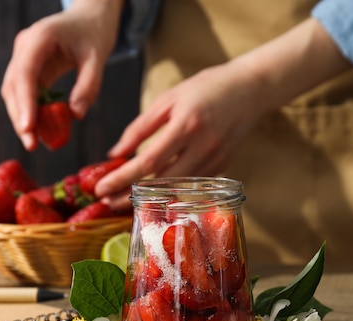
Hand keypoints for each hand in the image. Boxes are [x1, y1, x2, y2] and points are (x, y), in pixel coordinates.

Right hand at [1, 0, 123, 150]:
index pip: (25, 73)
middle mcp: (25, 47)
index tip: (27, 127)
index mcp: (39, 38)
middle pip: (13, 86)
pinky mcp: (29, 67)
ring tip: (36, 142)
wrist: (89, 17)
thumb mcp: (97, 57)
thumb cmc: (94, 34)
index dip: (24, 102)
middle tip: (31, 144)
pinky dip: (32, 111)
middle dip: (20, 116)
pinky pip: (26, 92)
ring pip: (14, 91)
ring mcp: (24, 57)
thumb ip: (88, 85)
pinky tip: (41, 130)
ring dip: (23, 117)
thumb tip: (76, 115)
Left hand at [96, 61, 268, 209]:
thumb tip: (116, 153)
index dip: (123, 177)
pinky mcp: (223, 166)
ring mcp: (216, 159)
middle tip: (107, 201)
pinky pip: (192, 183)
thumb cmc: (207, 88)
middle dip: (131, 194)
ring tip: (125, 200)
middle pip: (162, 181)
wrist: (251, 89)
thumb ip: (141, 127)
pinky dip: (172, 189)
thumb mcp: (169, 99)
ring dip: (150, 196)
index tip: (101, 188)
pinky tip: (155, 191)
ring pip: (178, 187)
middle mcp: (203, 146)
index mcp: (187, 125)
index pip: (149, 161)